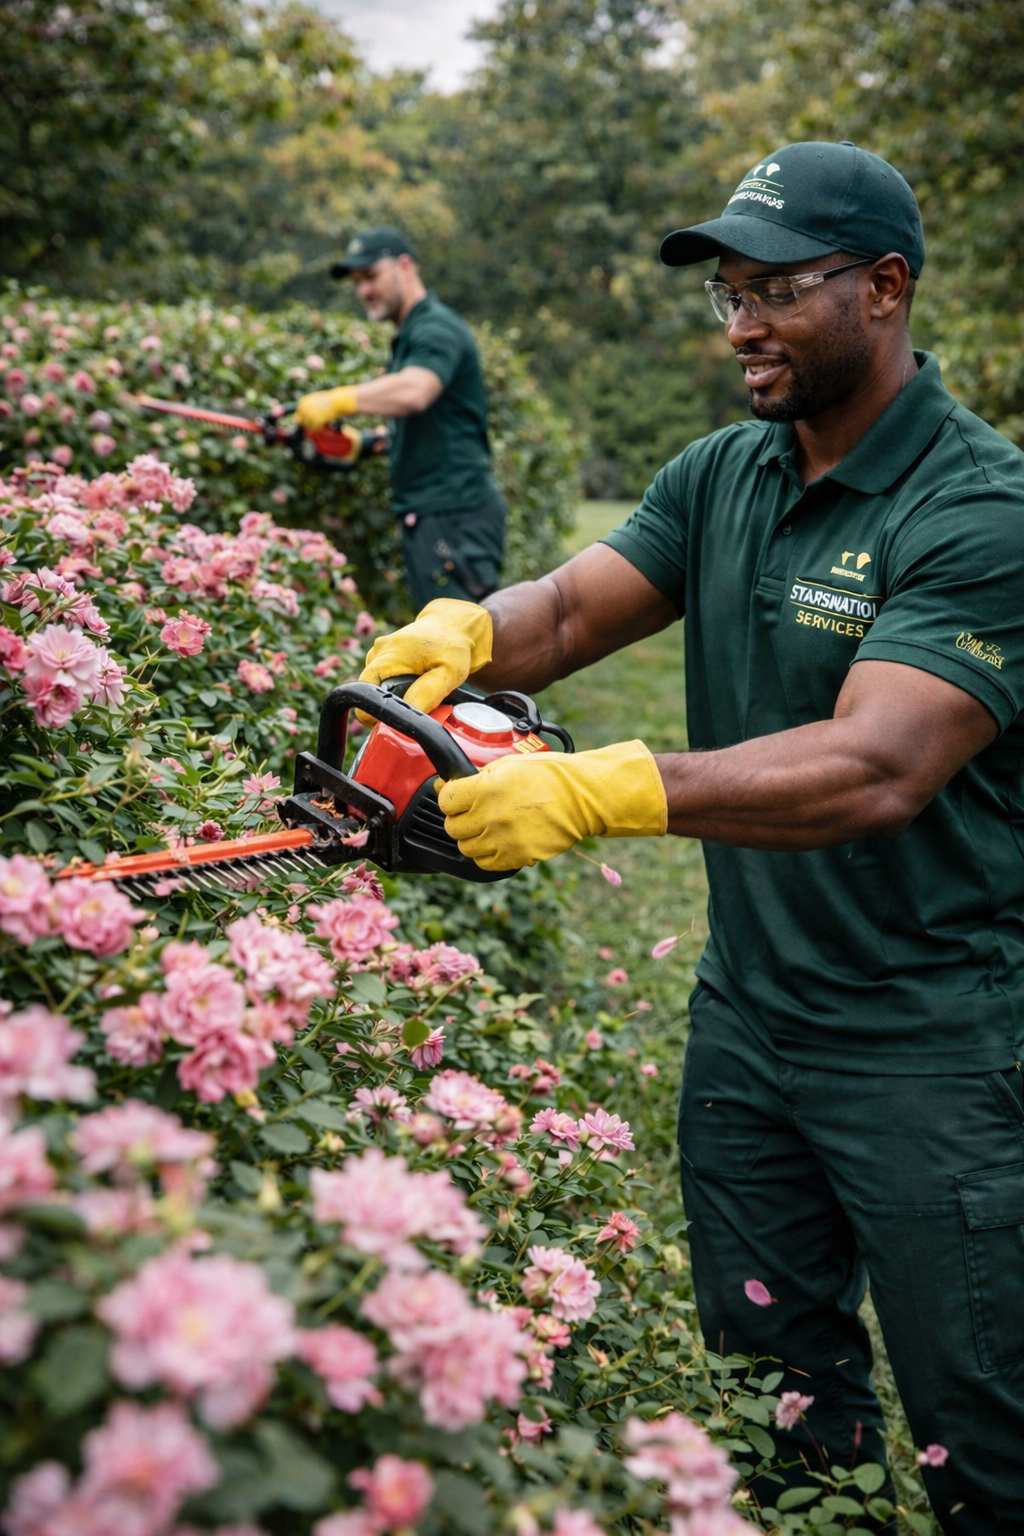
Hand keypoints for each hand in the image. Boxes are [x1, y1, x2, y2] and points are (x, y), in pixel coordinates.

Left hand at [295, 385, 358, 431]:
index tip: (314, 418)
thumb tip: (295, 420)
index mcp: (302, 402)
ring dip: (315, 427)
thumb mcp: (313, 403)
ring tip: (322, 423)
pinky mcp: (316, 420)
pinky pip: (315, 429)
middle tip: (319, 421)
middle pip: (303, 423)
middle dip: (310, 424)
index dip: (306, 420)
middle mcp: (304, 408)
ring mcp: (310, 414)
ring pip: (308, 427)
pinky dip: (320, 429)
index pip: (298, 417)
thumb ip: (304, 410)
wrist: (337, 401)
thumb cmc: (326, 402)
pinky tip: (324, 424)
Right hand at [359, 598, 492, 714]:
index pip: (364, 690)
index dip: (373, 712)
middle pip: (372, 691)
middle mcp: (377, 652)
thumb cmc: (452, 648)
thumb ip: (428, 694)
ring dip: (396, 696)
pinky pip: (384, 680)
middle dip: (391, 704)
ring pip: (379, 687)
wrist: (453, 626)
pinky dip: (398, 687)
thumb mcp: (449, 673)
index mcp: (389, 654)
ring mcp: (378, 653)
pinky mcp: (383, 657)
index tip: (392, 723)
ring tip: (420, 689)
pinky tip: (415, 683)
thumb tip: (407, 716)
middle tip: (418, 704)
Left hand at [437, 740, 666, 870]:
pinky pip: (485, 863)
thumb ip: (477, 777)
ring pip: (466, 848)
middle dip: (459, 819)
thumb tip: (448, 784)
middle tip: (472, 812)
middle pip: (452, 827)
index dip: (450, 798)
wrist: (583, 797)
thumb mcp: (510, 764)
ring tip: (487, 828)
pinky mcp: (516, 857)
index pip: (445, 801)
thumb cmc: (551, 775)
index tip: (457, 797)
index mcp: (485, 788)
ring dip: (472, 838)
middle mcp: (489, 816)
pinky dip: (487, 855)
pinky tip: (498, 841)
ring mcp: (502, 839)